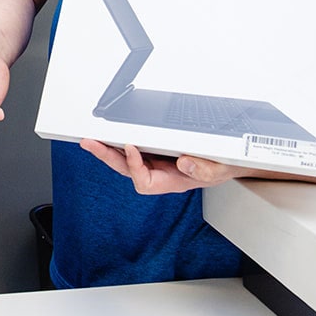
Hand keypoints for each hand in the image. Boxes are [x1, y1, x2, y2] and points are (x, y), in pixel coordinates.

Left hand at [78, 139, 250, 193]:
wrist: (225, 160)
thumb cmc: (220, 167)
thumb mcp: (218, 170)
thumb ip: (203, 170)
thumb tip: (183, 162)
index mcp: (170, 182)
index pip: (144, 181)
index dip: (134, 166)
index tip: (131, 147)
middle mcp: (158, 173)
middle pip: (126, 169)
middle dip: (106, 156)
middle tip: (89, 143)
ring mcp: (154, 162)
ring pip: (125, 159)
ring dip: (107, 149)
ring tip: (91, 138)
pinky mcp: (154, 150)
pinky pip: (133, 148)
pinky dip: (120, 141)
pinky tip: (109, 134)